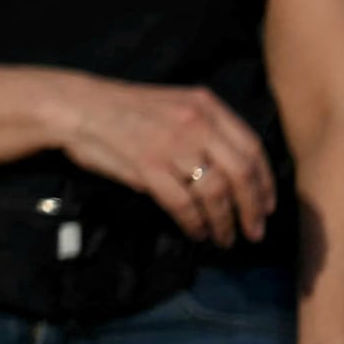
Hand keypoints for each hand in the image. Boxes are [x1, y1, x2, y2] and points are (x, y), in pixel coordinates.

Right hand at [52, 80, 274, 246]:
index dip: (264, 183)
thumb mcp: (174, 105)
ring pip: (214, 193)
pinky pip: (183, 203)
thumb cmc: (124, 109)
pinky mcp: (148, 166)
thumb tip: (231, 176)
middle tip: (254, 233)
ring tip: (223, 238)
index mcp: (206, 105)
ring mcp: (171, 144)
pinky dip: (194, 223)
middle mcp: (195, 123)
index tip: (267, 207)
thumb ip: (205, 130)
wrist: (77, 106)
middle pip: (240, 173)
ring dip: (223, 222)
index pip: (252, 148)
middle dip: (252, 209)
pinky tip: (196, 232)